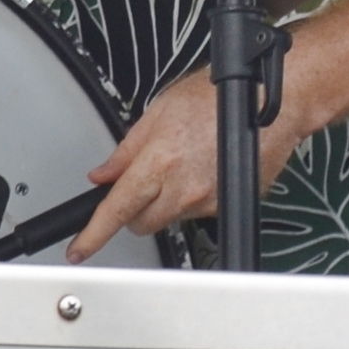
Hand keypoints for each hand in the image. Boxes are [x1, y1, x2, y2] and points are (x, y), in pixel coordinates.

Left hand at [64, 69, 306, 260]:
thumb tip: (104, 173)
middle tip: (141, 182)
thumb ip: (127, 149)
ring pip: (168, 218)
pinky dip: (191, 197)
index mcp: (159, 162)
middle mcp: (182, 188)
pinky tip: (203, 169)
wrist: (269, 105)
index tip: (80, 250)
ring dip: (165, 200)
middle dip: (134, 208)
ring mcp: (205, 201)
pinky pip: (195, 212)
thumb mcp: (160, 111)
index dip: (93, 235)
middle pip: (140, 223)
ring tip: (182, 163)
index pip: (116, 210)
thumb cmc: (219, 98)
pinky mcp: (223, 206)